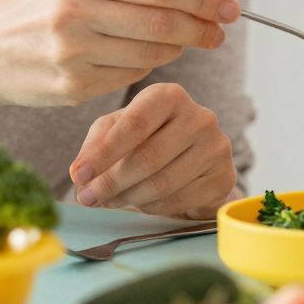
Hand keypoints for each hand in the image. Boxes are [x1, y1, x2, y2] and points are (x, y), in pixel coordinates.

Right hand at [0, 0, 238, 108]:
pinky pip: (129, 76)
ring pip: (151, 54)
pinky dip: (145, 65)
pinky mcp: (72, 87)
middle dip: (201, 28)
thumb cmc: (36, 7)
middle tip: (220, 31)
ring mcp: (73, 53)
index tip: (230, 7)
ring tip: (179, 40)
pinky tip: (138, 56)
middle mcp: (75, 12)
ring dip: (175, 48)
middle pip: (162, 23)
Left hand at [68, 83, 236, 218]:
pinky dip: (152, 207)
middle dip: (111, 183)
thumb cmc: (149, 137)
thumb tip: (79, 173)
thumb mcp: (117, 129)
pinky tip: (142, 202)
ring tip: (110, 201)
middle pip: (148, 158)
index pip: (134, 124)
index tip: (79, 175)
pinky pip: (179, 201)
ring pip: (162, 184)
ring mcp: (217, 147)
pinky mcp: (224, 176)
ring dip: (128, 198)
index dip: (104, 153)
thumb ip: (95, 145)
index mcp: (168, 96)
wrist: (195, 156)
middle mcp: (199, 116)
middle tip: (87, 199)